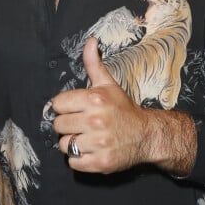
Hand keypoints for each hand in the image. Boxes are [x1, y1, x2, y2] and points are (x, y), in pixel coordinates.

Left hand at [52, 37, 148, 173]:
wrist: (147, 135)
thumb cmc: (124, 110)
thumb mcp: (109, 85)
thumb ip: (94, 64)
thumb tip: (90, 41)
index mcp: (94, 99)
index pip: (57, 104)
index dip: (66, 107)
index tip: (77, 109)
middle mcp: (96, 121)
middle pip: (59, 125)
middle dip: (68, 125)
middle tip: (83, 125)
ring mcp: (98, 143)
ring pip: (64, 145)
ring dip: (72, 143)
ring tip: (87, 138)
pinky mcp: (100, 163)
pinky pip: (73, 162)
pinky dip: (79, 159)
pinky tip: (91, 150)